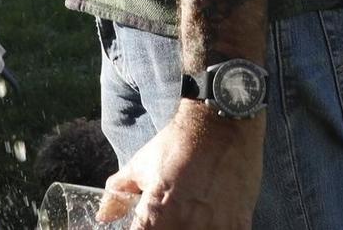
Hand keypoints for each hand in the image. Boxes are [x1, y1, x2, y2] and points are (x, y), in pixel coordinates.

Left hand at [99, 102, 262, 227]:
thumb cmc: (179, 142)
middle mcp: (185, 226)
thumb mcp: (142, 164)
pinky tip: (208, 222)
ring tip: (188, 219)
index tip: (144, 225)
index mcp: (155, 215)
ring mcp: (215, 228)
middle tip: (165, 219)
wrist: (223, 122)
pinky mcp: (239, 226)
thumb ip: (119, 193)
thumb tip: (103, 215)